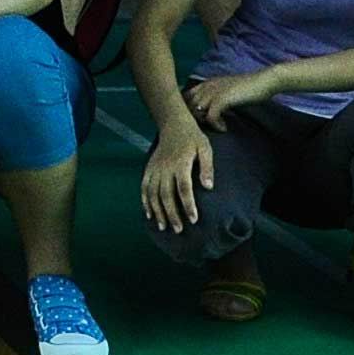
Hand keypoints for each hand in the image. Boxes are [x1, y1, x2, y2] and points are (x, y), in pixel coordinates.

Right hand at [142, 117, 212, 232]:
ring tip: (164, 227)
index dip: (188, 205)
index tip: (194, 219)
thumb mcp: (205, 148)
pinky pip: (144, 187)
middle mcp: (165, 168)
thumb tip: (209, 187)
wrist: (173, 124)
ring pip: (153, 194)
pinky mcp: (149, 169)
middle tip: (179, 230)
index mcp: (181, 164)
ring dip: (158, 212)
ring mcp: (155, 169)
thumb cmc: (193, 138)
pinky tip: (149, 214)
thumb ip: (207, 167)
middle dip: (172, 214)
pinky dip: (145, 202)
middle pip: (166, 195)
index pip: (184, 188)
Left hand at [181, 66, 265, 130]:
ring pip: (196, 111)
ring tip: (217, 126)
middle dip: (195, 118)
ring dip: (205, 122)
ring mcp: (213, 92)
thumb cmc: (248, 88)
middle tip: (208, 126)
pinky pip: (210, 117)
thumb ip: (215, 98)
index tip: (199, 121)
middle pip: (188, 106)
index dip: (188, 110)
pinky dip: (216, 125)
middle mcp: (206, 86)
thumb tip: (207, 113)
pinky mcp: (221, 99)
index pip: (185, 97)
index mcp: (206, 83)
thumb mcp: (226, 91)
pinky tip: (224, 128)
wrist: (263, 81)